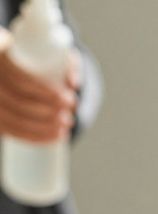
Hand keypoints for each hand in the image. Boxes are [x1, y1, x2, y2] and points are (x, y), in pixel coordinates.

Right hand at [0, 27, 77, 143]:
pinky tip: (51, 138)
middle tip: (69, 118)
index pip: (20, 80)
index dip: (46, 93)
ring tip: (64, 129)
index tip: (70, 100)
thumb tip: (73, 84)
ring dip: (41, 128)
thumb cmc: (38, 57)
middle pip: (17, 102)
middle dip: (47, 115)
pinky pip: (7, 129)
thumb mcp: (53, 53)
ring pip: (11, 118)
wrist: (14, 62)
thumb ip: (67, 63)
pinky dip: (30, 136)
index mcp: (1, 55)